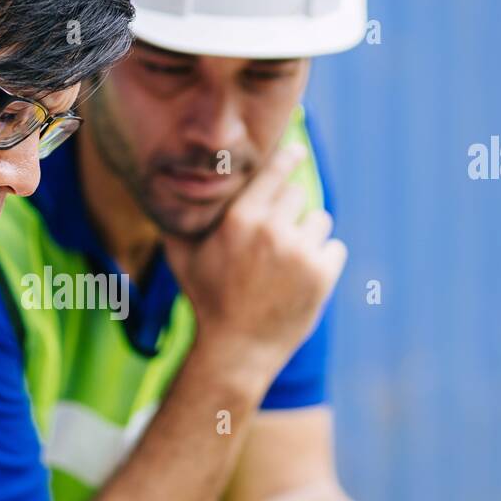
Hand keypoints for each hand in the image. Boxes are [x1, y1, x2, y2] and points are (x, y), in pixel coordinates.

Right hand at [164, 143, 346, 383]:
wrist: (237, 349)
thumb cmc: (207, 301)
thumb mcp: (182, 259)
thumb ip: (177, 223)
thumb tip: (166, 195)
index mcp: (238, 220)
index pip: (273, 173)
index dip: (288, 158)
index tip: (297, 151)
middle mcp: (271, 230)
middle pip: (297, 195)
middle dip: (289, 213)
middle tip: (275, 241)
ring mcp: (299, 252)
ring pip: (320, 220)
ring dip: (308, 236)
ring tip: (287, 264)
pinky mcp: (322, 274)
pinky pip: (334, 248)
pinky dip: (323, 261)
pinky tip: (301, 280)